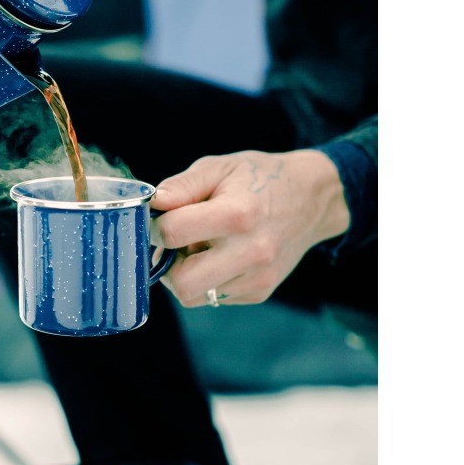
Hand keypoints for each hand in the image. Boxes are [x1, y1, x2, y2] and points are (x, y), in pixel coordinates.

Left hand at [151, 150, 349, 306]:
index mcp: (237, 214)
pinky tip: (218, 255)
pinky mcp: (259, 292)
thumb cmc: (259, 179)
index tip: (158, 220)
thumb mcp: (219, 167)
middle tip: (174, 243)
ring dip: (185, 274)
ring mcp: (257, 278)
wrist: (311, 199)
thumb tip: (152, 205)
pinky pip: (213, 297)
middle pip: (181, 282)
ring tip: (199, 247)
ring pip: (194, 296)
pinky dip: (205, 280)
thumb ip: (181, 186)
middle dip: (166, 264)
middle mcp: (250, 252)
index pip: (173, 233)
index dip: (154, 227)